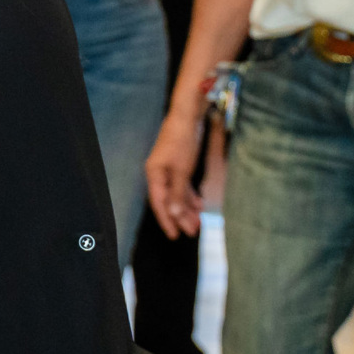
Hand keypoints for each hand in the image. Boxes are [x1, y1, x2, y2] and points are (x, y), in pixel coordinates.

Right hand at [145, 101, 208, 238]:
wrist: (187, 118)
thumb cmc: (182, 142)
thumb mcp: (181, 170)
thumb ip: (177, 193)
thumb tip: (172, 214)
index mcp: (154, 174)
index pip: (158, 203)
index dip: (166, 221)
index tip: (175, 236)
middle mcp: (158, 173)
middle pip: (168, 200)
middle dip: (180, 217)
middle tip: (193, 232)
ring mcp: (168, 168)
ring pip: (176, 193)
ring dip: (186, 208)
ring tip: (198, 222)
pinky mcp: (178, 164)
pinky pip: (182, 185)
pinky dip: (190, 195)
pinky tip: (199, 204)